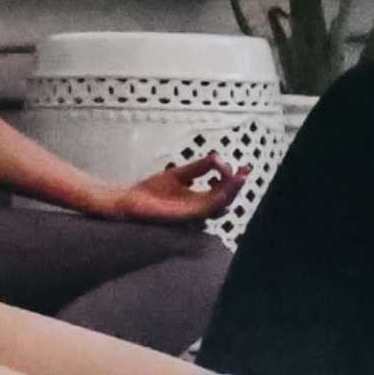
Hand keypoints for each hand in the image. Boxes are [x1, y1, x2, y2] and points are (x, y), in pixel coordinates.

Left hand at [105, 155, 244, 225]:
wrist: (128, 201)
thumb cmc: (150, 192)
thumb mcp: (180, 173)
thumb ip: (199, 167)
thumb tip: (218, 158)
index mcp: (199, 200)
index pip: (224, 192)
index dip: (235, 180)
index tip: (243, 168)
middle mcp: (198, 210)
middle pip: (226, 200)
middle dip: (237, 185)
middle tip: (244, 172)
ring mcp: (192, 215)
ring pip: (219, 206)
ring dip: (231, 191)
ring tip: (238, 177)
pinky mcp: (183, 216)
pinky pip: (204, 209)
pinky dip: (216, 198)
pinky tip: (221, 186)